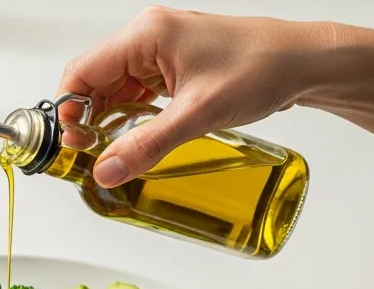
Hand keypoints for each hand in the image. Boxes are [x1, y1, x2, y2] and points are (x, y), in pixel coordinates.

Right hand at [58, 7, 330, 186]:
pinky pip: (138, 91)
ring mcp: (162, 51)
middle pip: (94, 80)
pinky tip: (136, 136)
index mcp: (146, 34)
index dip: (69, 109)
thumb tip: (107, 169)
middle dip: (87, 117)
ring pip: (115, 87)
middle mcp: (149, 37)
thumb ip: (147, 144)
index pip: (82, 70)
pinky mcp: (175, 66)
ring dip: (109, 118)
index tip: (74, 143)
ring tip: (113, 150)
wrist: (305, 63)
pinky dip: (131, 114)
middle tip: (92, 153)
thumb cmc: (262, 68)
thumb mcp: (198, 114)